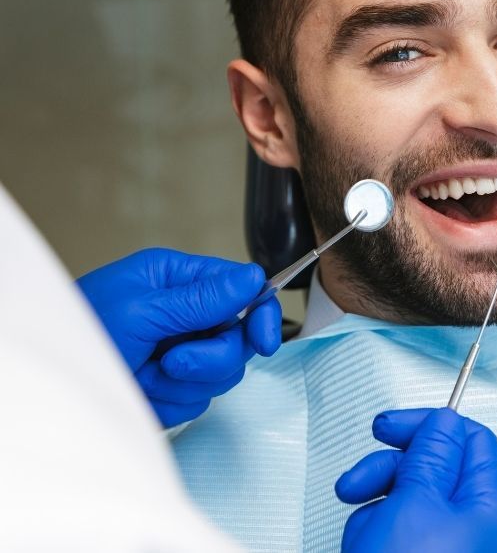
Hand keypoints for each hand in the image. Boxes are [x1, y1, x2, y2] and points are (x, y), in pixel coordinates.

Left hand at [76, 248, 281, 426]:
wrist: (50, 388)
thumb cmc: (80, 331)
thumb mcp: (142, 310)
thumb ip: (202, 298)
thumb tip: (253, 278)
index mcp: (178, 279)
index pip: (243, 289)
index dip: (261, 314)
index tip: (265, 341)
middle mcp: (185, 313)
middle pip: (238, 338)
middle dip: (209, 357)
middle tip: (173, 361)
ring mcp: (181, 352)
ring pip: (222, 374)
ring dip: (183, 382)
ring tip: (145, 373)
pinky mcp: (173, 387)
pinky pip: (197, 401)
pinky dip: (169, 401)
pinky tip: (140, 390)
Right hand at [335, 408, 496, 552]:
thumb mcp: (416, 503)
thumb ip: (430, 453)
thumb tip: (444, 420)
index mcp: (487, 508)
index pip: (472, 441)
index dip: (431, 425)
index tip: (390, 427)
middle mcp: (471, 528)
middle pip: (433, 467)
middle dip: (390, 469)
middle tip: (361, 478)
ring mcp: (442, 549)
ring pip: (405, 498)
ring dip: (374, 506)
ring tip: (363, 535)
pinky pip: (390, 530)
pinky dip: (370, 534)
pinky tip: (361, 550)